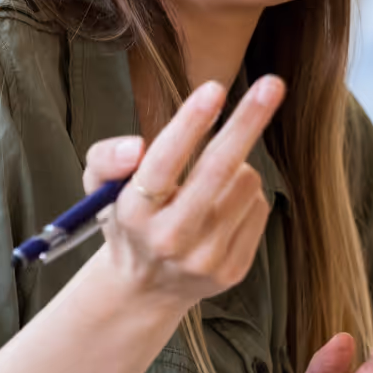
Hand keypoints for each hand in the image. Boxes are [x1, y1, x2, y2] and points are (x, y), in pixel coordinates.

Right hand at [81, 76, 284, 311]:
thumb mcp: (100, 187)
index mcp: (133, 213)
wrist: (145, 288)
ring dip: (237, 166)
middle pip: (217, 171)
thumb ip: (106, 158)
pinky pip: (258, 208)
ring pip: (245, 183)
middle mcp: (169, 239)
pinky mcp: (233, 270)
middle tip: (272, 84)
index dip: (190, 124)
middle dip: (247, 122)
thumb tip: (135, 147)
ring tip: (212, 180)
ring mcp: (204, 259)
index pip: (162, 164)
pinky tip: (222, 208)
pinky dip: (246, 196)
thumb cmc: (128, 220)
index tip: (215, 88)